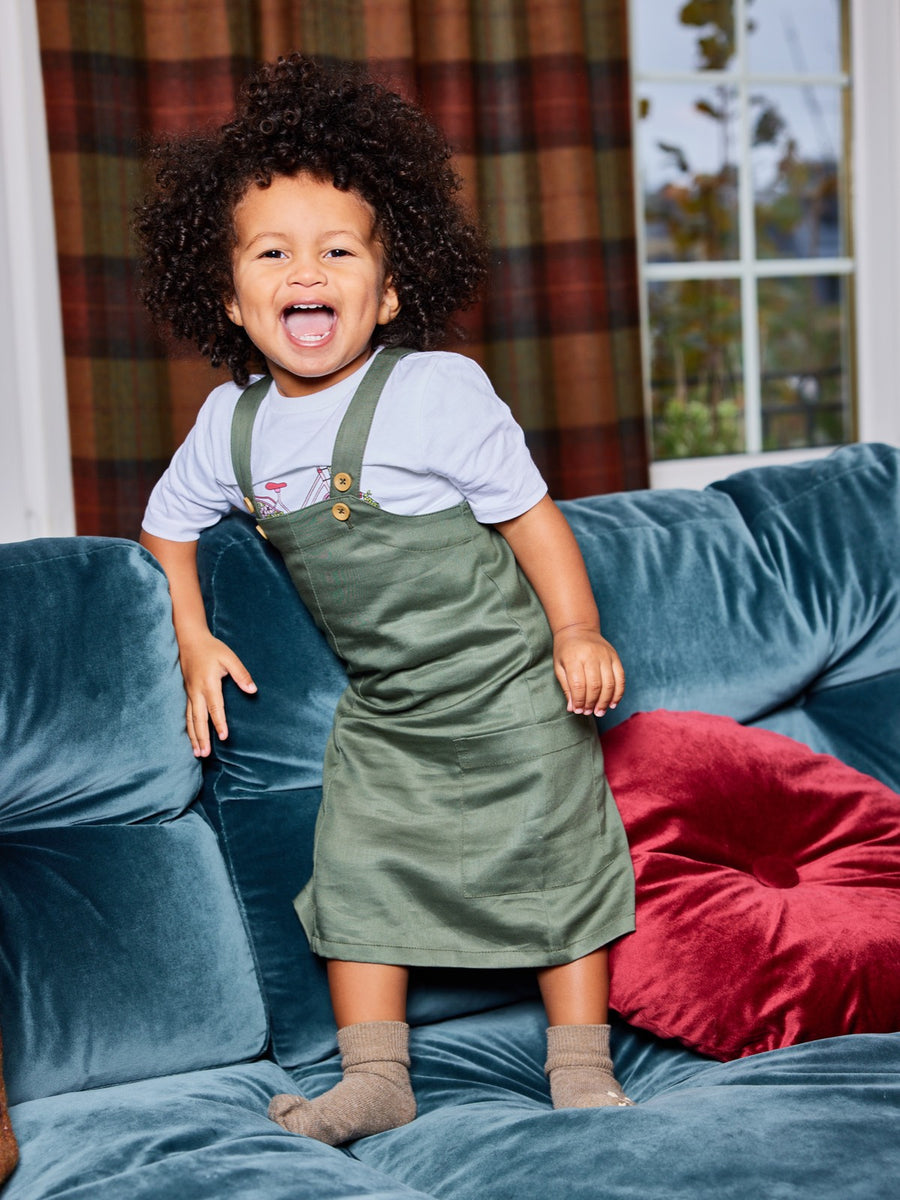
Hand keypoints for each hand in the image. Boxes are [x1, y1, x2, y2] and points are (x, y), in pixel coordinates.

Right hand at [178, 633, 256, 756]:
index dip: (219, 723)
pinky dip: (188, 728)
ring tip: (197, 753)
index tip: (224, 737)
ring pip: (190, 719)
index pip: (215, 708)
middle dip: (201, 738)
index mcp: (209, 684)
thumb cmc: (212, 649)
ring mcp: (189, 693)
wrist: (190, 640)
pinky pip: (186, 714)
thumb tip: (252, 690)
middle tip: (204, 754)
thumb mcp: (230, 657)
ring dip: (193, 737)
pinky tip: (190, 738)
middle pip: (198, 719)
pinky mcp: (187, 693)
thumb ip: (241, 674)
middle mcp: (196, 691)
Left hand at [553, 625, 624, 716]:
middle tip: (589, 713)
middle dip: (592, 703)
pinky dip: (618, 693)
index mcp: (574, 657)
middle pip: (595, 686)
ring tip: (599, 711)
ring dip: (605, 701)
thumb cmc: (566, 650)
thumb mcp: (559, 666)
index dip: (579, 701)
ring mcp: (605, 655)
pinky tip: (612, 703)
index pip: (578, 685)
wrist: (578, 629)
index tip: (578, 710)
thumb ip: (566, 687)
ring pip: (609, 684)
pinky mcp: (615, 657)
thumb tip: (572, 708)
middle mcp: (591, 655)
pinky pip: (620, 678)